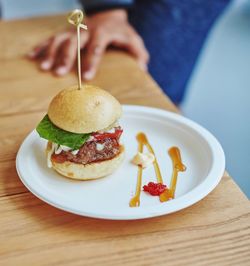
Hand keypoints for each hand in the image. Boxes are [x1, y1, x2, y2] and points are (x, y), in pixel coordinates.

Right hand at [28, 9, 148, 79]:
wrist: (110, 14)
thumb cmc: (122, 32)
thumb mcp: (134, 40)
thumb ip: (138, 54)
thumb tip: (142, 69)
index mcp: (105, 32)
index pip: (98, 47)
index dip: (92, 62)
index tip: (86, 77)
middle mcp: (88, 29)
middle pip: (75, 41)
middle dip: (66, 57)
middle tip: (59, 72)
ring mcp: (75, 29)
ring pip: (60, 38)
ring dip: (51, 52)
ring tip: (44, 67)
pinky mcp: (67, 31)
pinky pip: (52, 37)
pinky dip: (41, 46)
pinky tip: (32, 55)